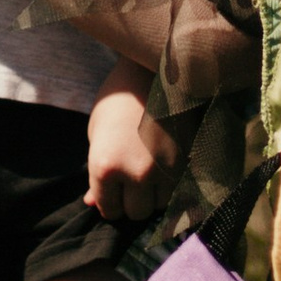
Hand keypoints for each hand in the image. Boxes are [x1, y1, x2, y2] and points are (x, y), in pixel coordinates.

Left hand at [86, 68, 178, 220]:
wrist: (154, 68)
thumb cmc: (118, 98)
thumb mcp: (97, 133)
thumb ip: (96, 173)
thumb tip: (92, 203)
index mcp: (105, 165)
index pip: (109, 208)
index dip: (109, 202)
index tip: (113, 192)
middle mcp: (136, 173)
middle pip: (136, 213)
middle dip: (132, 201)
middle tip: (132, 182)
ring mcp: (165, 169)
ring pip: (161, 206)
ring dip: (155, 195)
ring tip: (151, 170)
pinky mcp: (188, 162)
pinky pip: (181, 191)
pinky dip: (173, 186)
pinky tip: (167, 168)